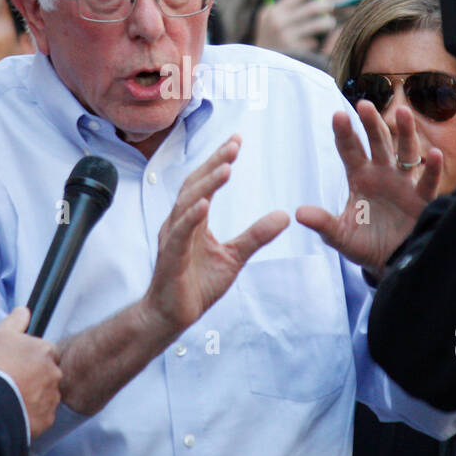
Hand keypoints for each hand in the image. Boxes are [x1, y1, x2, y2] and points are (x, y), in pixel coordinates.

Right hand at [0, 307, 61, 437]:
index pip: (46, 350)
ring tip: (12, 397)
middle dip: (34, 376)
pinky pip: (42, 414)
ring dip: (34, 394)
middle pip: (47, 372)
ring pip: (46, 393)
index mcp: (46, 350)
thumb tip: (24, 311)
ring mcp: (52, 397)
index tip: (17, 362)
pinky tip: (16, 410)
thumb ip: (15, 321)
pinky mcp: (47, 418)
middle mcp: (55, 373)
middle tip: (13, 381)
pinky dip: (32, 413)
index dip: (30, 356)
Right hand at [143, 135, 288, 333]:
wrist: (172, 315)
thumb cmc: (196, 284)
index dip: (220, 160)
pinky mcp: (171, 257)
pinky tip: (204, 204)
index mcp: (193, 219)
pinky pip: (181, 233)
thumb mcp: (234, 257)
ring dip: (207, 184)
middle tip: (234, 145)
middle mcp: (179, 222)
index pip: (206, 182)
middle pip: (196, 184)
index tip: (237, 140)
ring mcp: (173, 238)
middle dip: (215, 162)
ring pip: (188, 203)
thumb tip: (284, 216)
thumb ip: (256, 235)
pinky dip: (191, 217)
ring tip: (226, 167)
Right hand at [253, 0, 334, 53]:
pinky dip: (315, 42)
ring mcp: (286, 38)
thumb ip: (287, 8)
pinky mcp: (295, 52)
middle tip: (331, 4)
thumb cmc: (269, 38)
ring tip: (328, 23)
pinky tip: (309, 44)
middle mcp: (278, 22)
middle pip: (312, 7)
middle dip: (326, 4)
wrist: (257, 67)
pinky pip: (315, 42)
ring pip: (319, 24)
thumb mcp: (270, 20)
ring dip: (328, 22)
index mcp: (272, 11)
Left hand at [297, 101, 440, 272]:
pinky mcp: (422, 200)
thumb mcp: (340, 235)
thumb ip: (323, 224)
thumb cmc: (365, 244)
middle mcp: (382, 174)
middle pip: (377, 143)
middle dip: (371, 124)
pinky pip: (428, 182)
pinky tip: (435, 153)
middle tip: (364, 105)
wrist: (392, 261)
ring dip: (405, 133)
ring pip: (405, 154)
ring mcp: (403, 184)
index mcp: (360, 177)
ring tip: (402, 112)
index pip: (350, 150)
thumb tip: (298, 213)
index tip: (338, 115)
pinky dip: (432, 168)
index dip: (344, 133)